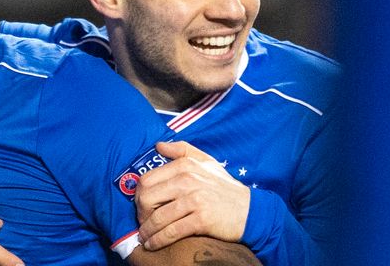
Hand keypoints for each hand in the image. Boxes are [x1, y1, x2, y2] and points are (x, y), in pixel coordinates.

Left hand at [135, 141, 249, 250]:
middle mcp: (187, 180)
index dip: (138, 196)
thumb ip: (182, 150)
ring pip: (158, 217)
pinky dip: (158, 240)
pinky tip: (153, 244)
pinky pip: (171, 232)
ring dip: (147, 231)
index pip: (147, 180)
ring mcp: (195, 200)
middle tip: (142, 222)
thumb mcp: (206, 161)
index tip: (141, 206)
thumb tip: (159, 145)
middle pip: (147, 197)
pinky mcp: (201, 219)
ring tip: (145, 237)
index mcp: (184, 165)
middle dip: (140, 213)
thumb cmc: (225, 187)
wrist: (251, 210)